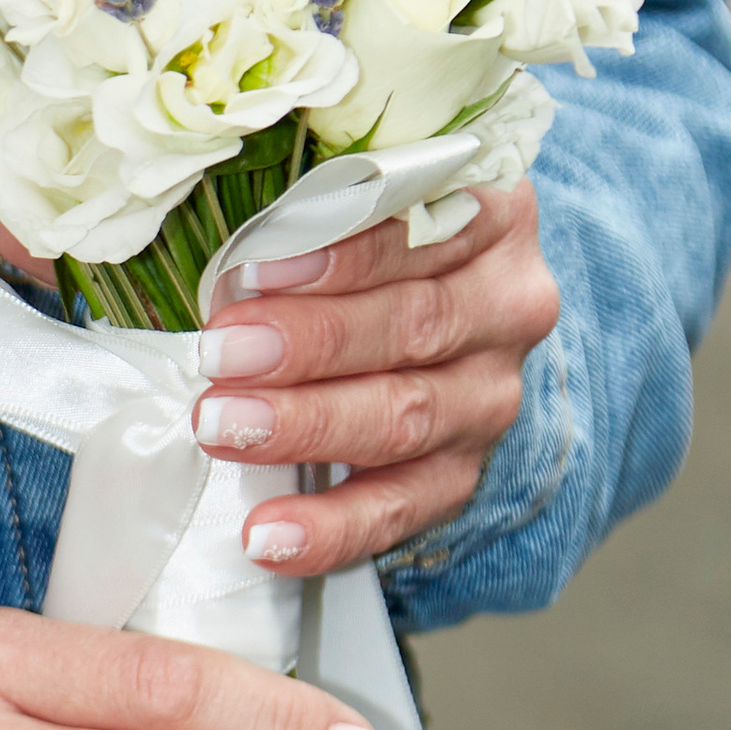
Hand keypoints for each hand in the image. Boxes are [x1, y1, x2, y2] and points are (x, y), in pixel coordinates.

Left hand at [195, 182, 557, 576]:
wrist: (436, 304)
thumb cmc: (370, 232)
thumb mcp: (359, 193)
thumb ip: (316, 205)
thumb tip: (229, 251)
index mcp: (494, 217)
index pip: (428, 230)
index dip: (344, 253)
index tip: (257, 270)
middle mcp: (508, 307)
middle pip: (416, 326)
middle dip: (311, 343)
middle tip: (222, 353)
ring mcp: (491, 396)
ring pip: (407, 417)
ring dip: (306, 426)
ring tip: (223, 428)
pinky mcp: (462, 470)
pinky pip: (401, 508)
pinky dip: (332, 528)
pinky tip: (268, 536)